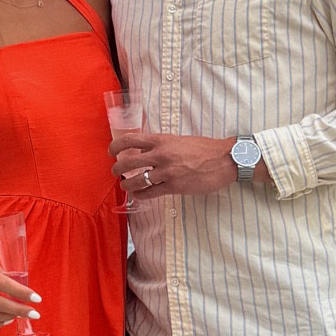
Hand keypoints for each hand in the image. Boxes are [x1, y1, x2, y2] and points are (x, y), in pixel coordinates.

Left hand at [108, 131, 248, 198]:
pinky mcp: (174, 187)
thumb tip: (144, 151)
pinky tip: (140, 195)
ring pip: (136, 181)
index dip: (116, 146)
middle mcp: (161, 154)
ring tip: (126, 186)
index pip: (130, 140)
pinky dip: (141, 195)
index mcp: (162, 139)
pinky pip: (150, 193)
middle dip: (117, 169)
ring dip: (127, 185)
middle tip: (116, 172)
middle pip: (128, 163)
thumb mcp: (179, 140)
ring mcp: (167, 172)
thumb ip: (161, 145)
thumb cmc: (204, 148)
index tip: (111, 152)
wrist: (224, 159)